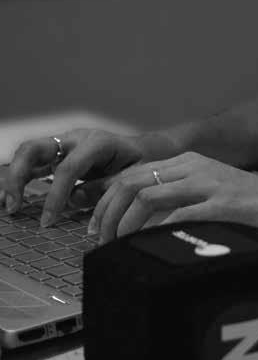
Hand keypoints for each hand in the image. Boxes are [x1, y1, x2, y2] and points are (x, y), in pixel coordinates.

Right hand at [1, 128, 143, 225]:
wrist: (143, 151)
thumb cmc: (140, 164)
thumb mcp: (130, 179)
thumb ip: (103, 189)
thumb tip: (72, 200)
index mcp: (96, 142)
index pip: (67, 169)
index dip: (55, 196)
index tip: (47, 220)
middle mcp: (75, 139)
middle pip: (34, 148)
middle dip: (18, 177)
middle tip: (13, 205)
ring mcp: (64, 144)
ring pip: (28, 153)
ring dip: (13, 178)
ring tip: (7, 204)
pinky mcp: (58, 155)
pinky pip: (33, 164)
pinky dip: (20, 179)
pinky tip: (11, 198)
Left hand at [88, 152, 257, 242]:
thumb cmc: (256, 205)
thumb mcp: (213, 191)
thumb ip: (182, 201)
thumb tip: (145, 227)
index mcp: (188, 163)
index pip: (131, 175)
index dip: (107, 202)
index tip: (99, 228)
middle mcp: (193, 168)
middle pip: (130, 184)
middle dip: (108, 215)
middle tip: (101, 242)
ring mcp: (207, 185)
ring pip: (145, 198)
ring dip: (124, 227)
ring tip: (120, 248)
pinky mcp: (221, 205)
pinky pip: (175, 218)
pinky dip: (155, 234)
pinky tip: (150, 250)